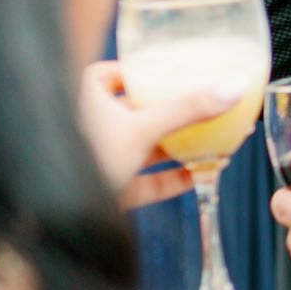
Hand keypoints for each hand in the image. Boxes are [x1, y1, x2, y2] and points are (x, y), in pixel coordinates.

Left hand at [79, 61, 236, 207]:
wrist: (56, 219)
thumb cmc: (85, 160)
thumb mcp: (141, 128)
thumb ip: (187, 109)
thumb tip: (235, 86)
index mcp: (85, 99)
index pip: (109, 73)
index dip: (137, 71)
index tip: (167, 70)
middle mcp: (90, 127)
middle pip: (133, 111)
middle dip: (167, 110)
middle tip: (200, 103)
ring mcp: (100, 160)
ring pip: (143, 147)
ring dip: (176, 146)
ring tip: (212, 139)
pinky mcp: (110, 190)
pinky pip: (145, 180)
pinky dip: (171, 178)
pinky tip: (199, 175)